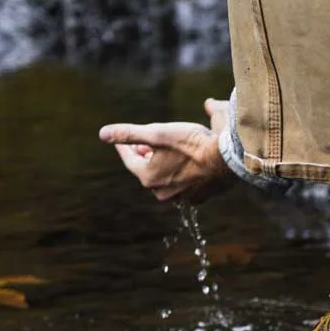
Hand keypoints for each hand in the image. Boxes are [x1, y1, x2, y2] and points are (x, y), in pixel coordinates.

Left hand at [99, 98, 234, 202]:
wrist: (227, 158)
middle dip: (146, 155)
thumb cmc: (192, 143)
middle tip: (147, 142)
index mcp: (148, 178)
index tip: (122, 140)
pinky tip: (191, 162)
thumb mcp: (158, 133)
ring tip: (171, 151)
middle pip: (148, 170)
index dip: (126, 146)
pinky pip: (185, 184)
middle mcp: (162, 192)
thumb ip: (129, 134)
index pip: (130, 160)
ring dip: (165, 165)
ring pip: (166, 178)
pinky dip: (183, 173)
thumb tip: (102, 134)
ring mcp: (181, 197)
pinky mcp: (199, 197)